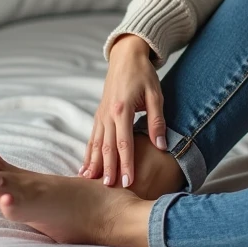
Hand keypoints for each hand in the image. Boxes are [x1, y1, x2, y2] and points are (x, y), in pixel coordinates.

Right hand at [81, 34, 165, 187]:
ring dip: (94, 164)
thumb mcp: (156, 94)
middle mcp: (108, 114)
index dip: (126, 164)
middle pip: (107, 147)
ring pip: (96, 144)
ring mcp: (100, 115)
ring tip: (91, 182)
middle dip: (109, 170)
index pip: (124, 143)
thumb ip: (157, 121)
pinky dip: (88, 153)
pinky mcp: (98, 115)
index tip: (128, 182)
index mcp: (122, 109)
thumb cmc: (143, 75)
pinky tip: (85, 167)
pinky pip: (92, 137)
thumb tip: (162, 146)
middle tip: (110, 190)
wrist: (127, 56)